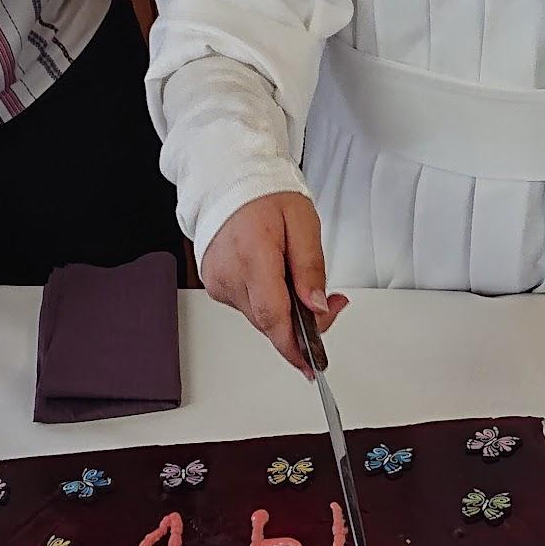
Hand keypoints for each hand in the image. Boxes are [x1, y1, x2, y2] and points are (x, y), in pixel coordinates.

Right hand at [200, 192, 348, 374]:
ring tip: (298, 281)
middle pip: (270, 322)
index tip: (312, 366)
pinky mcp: (216, 286)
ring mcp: (218, 282)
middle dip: (302, 324)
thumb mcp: (303, 223)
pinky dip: (268, 300)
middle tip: (329, 304)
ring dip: (285, 311)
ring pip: (261, 317)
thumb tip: (317, 307)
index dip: (294, 347)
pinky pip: (249, 306)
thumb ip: (311, 268)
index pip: (273, 316)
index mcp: (252, 254)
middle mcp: (229, 273)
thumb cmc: (265, 194)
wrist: (229, 179)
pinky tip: (275, 279)